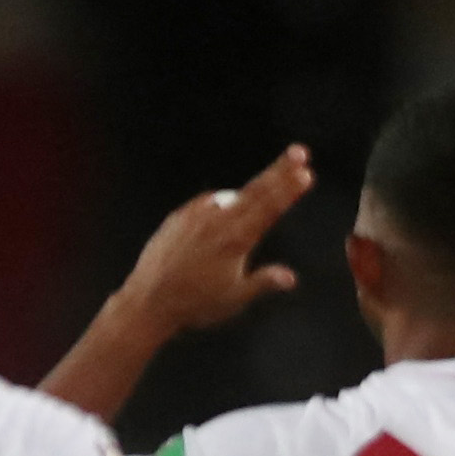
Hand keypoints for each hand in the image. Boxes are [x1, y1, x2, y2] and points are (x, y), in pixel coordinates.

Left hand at [115, 144, 314, 339]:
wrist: (148, 301)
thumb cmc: (194, 304)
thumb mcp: (234, 298)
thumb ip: (264, 281)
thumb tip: (291, 277)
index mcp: (236, 240)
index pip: (270, 207)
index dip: (290, 188)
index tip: (306, 171)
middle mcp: (217, 221)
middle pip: (256, 190)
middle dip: (280, 169)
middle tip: (299, 151)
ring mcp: (196, 215)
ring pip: (230, 196)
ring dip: (250, 191)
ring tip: (263, 195)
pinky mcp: (179, 217)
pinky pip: (206, 204)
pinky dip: (220, 204)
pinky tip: (224, 210)